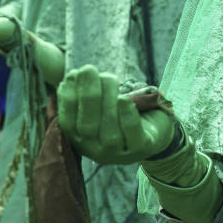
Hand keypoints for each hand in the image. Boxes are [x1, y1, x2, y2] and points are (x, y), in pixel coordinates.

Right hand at [57, 64, 174, 163]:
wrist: (155, 129)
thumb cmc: (120, 113)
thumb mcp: (100, 105)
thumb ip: (85, 95)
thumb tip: (72, 76)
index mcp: (79, 139)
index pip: (67, 122)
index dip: (68, 97)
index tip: (73, 74)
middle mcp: (95, 151)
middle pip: (87, 126)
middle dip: (87, 95)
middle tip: (89, 69)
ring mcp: (118, 153)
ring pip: (110, 130)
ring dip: (108, 101)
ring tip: (110, 78)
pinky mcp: (140, 148)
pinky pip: (132, 132)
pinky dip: (127, 114)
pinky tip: (124, 99)